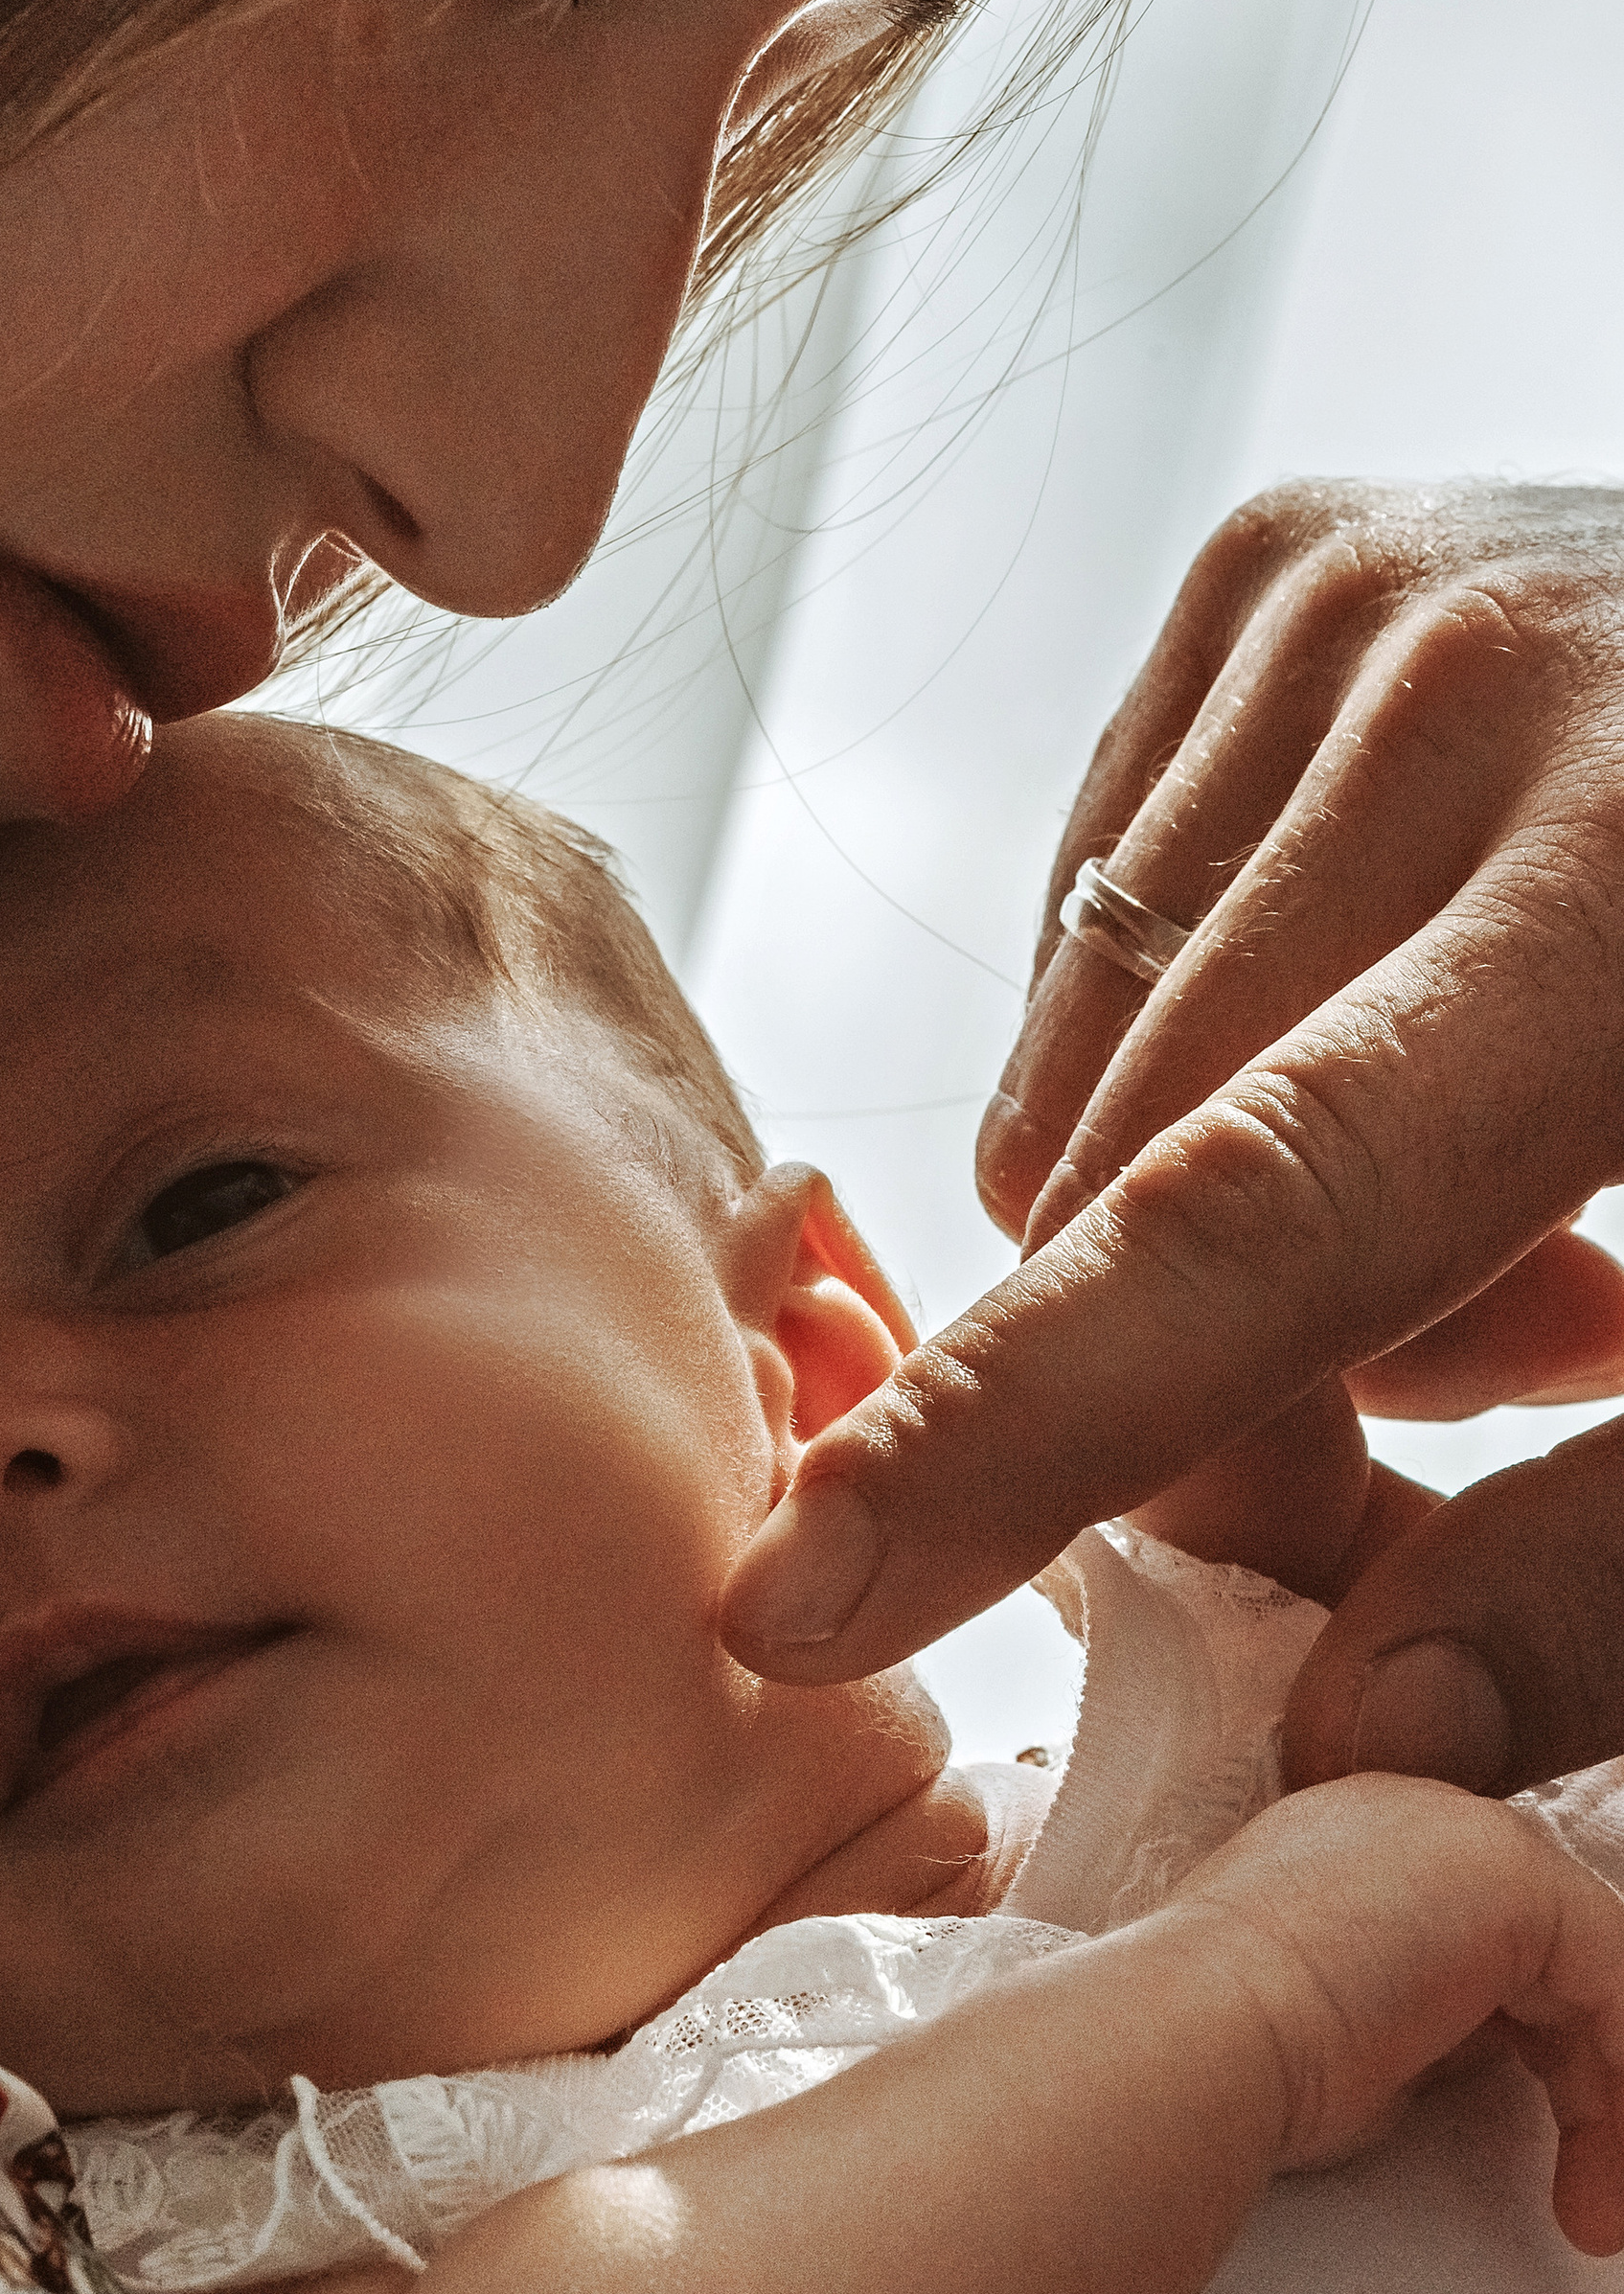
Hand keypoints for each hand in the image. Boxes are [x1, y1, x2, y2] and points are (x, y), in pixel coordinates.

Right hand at [723, 480, 1623, 1694]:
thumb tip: (1372, 1735)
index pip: (1259, 1201)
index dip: (1025, 1428)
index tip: (808, 1600)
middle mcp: (1462, 680)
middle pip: (1135, 1155)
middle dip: (1208, 1382)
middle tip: (1404, 1449)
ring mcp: (1353, 588)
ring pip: (1081, 1058)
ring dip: (1196, 1216)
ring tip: (1484, 1203)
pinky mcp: (1280, 558)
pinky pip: (1091, 924)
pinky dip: (1191, 1053)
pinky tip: (1398, 1046)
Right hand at [1169, 1770, 1623, 2256]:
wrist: (1192, 2034)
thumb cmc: (1235, 2061)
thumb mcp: (1351, 2036)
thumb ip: (1428, 2021)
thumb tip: (1485, 2057)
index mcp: (1361, 1847)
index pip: (1492, 1943)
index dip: (1530, 2047)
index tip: (1553, 2159)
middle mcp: (1416, 1820)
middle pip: (1554, 1955)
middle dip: (1586, 2084)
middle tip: (1588, 2205)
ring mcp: (1465, 1833)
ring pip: (1593, 1973)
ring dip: (1607, 2101)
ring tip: (1594, 2214)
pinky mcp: (1513, 1872)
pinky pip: (1615, 1976)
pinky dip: (1619, 2078)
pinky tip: (1603, 2163)